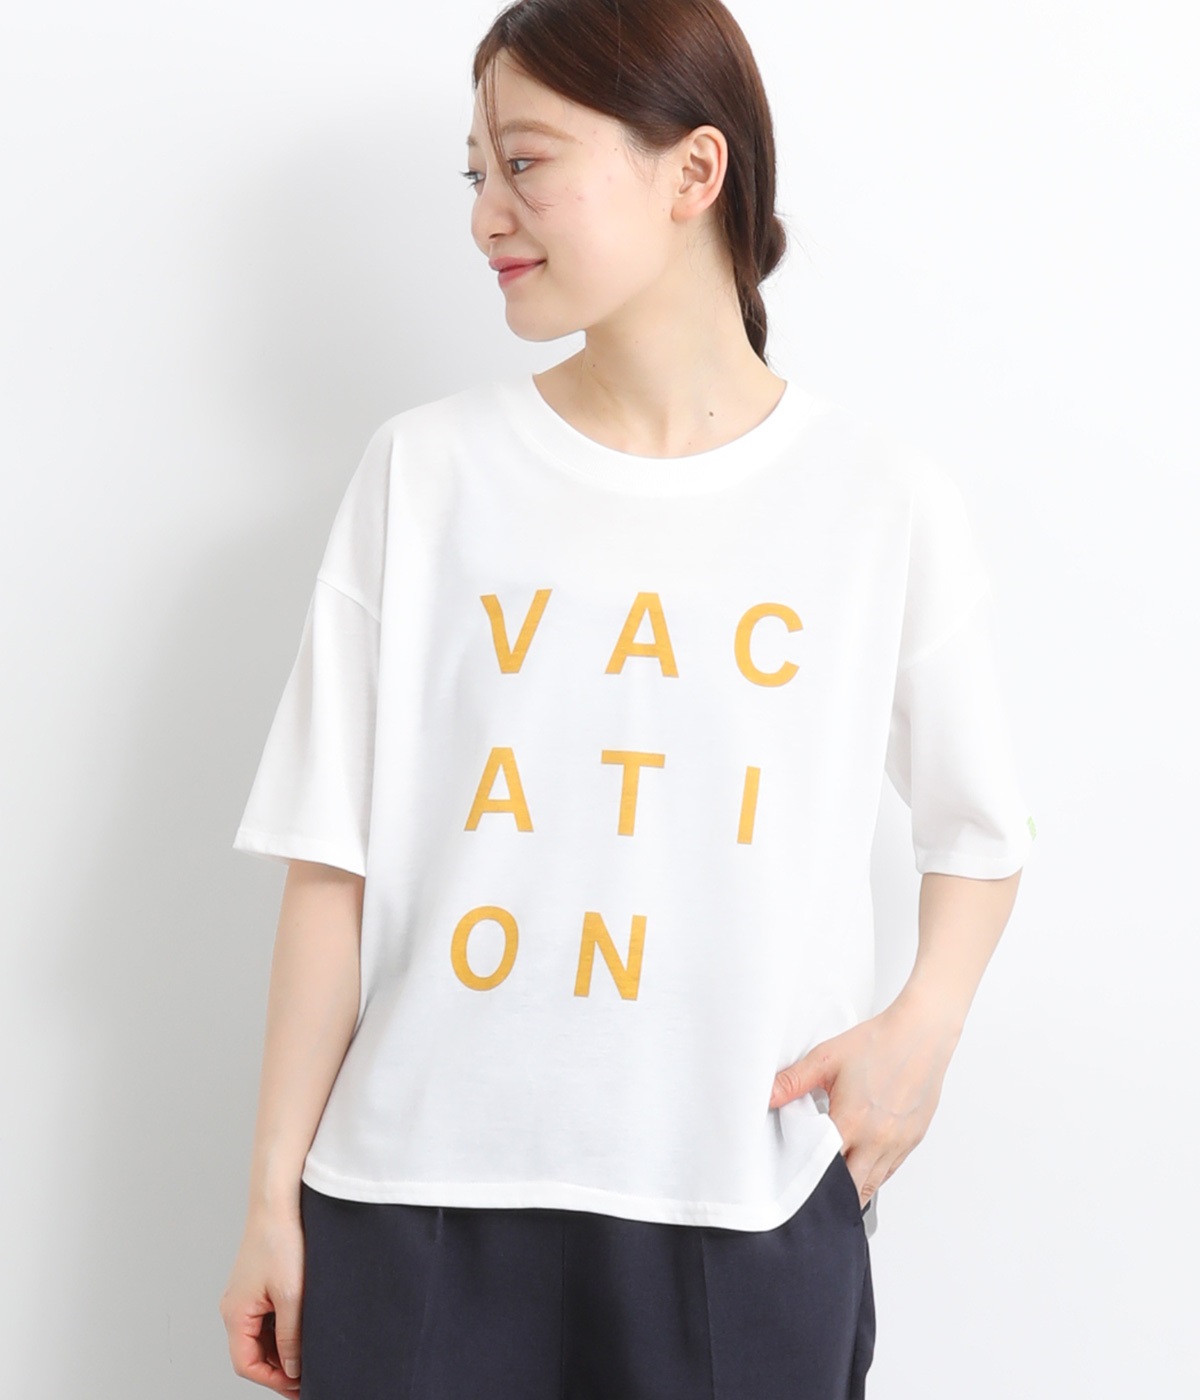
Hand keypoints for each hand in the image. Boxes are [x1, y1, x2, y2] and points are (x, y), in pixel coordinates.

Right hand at [219, 1206, 305, 1394]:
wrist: (278, 1202)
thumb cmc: (280, 1240)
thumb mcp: (291, 1296)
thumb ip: (291, 1336)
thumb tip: (293, 1368)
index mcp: (235, 1313)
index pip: (247, 1364)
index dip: (273, 1379)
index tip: (298, 1385)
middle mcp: (234, 1307)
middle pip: (252, 1353)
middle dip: (279, 1367)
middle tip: (307, 1375)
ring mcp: (244, 1296)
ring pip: (260, 1336)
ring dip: (281, 1348)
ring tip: (309, 1353)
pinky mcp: (256, 1284)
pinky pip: (265, 1318)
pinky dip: (281, 1328)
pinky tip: (302, 1328)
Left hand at [767, 993, 960, 1208]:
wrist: (920, 1035)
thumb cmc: (877, 1044)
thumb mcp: (826, 1059)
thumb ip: (792, 1082)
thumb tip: (766, 1097)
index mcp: (852, 1123)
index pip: (824, 1171)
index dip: (807, 1180)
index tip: (795, 1182)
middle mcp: (877, 1140)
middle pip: (850, 1189)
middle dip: (830, 1193)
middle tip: (812, 1190)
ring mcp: (897, 1144)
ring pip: (871, 1185)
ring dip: (852, 1188)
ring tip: (833, 1182)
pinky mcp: (912, 1141)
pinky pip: (889, 1172)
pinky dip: (873, 1174)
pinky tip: (859, 1162)